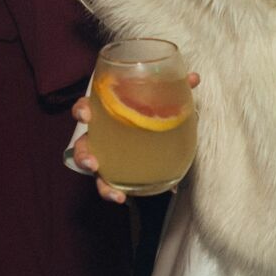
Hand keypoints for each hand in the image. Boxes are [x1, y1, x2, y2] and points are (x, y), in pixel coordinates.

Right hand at [71, 72, 200, 203]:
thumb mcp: (162, 99)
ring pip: (92, 169)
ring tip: (109, 190)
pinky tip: (121, 198)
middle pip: (82, 144)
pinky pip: (109, 184)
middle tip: (92, 162)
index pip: (86, 108)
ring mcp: (105, 155)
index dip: (82, 110)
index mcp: (106, 113)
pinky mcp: (115, 171)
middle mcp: (100, 135)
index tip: (86, 115)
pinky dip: (112, 192)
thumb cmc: (149, 111)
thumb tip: (193, 77)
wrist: (159, 134)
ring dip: (99, 182)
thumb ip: (176, 88)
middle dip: (83, 154)